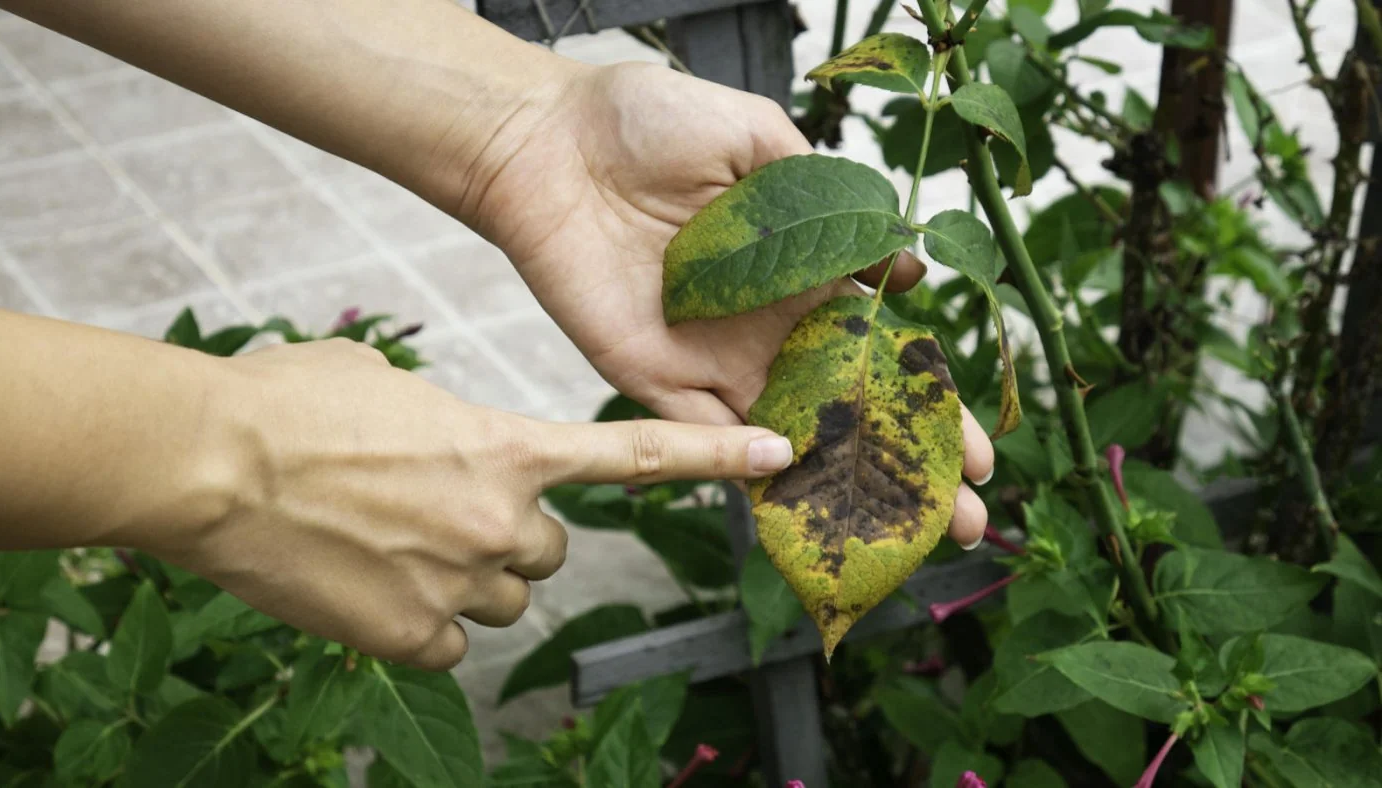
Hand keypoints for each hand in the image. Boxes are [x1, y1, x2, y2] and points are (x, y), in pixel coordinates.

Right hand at [141, 338, 795, 670]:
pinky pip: (446, 640)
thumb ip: (449, 417)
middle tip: (441, 512)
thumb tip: (444, 442)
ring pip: (503, 596)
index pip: (636, 454)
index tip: (780, 455)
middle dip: (512, 536)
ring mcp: (461, 582)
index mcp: (509, 447)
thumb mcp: (392, 382)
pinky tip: (368, 583)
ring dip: (466, 578)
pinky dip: (416, 621)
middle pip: (553, 549)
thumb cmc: (295, 403)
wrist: (214, 460)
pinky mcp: (414, 637)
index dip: (715, 455)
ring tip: (392, 543)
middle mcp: (503, 520)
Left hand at [455, 63, 994, 545]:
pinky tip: (807, 497)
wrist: (548, 141)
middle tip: (966, 514)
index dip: (928, 398)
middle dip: (907, 463)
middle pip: (847, 410)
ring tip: (909, 531)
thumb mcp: (760, 139)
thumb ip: (831, 201)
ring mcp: (711, 358)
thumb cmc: (648, 122)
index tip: (979, 444)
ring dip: (844, 486)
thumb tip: (903, 259)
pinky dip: (750, 468)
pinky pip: (705, 438)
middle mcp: (765, 325)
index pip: (879, 351)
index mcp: (801, 272)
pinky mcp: (652, 378)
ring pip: (789, 439)